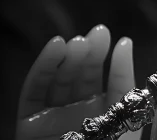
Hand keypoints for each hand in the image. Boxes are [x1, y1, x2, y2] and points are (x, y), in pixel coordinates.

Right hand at [16, 25, 138, 139]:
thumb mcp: (128, 118)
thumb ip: (124, 82)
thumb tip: (126, 43)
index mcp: (109, 114)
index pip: (111, 80)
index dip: (113, 60)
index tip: (118, 39)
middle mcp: (80, 113)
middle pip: (83, 76)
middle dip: (90, 54)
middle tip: (97, 34)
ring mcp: (53, 117)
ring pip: (59, 79)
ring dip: (68, 57)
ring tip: (78, 42)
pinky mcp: (28, 123)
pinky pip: (33, 91)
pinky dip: (43, 68)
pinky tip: (56, 47)